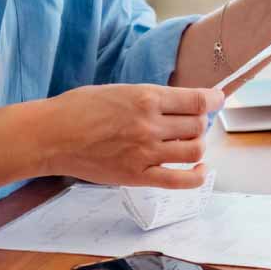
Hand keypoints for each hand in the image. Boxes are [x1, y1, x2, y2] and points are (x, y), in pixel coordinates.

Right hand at [35, 84, 221, 188]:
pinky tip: (199, 170)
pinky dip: (197, 176)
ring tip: (187, 143)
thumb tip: (180, 103)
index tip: (218, 98)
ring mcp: (145, 152)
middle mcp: (150, 124)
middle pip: (198, 125)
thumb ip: (150, 97)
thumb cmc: (79, 108)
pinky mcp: (138, 175)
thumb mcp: (120, 89)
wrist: (52, 135)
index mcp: (146, 97)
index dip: (214, 99)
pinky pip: (180, 180)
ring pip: (194, 150)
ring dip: (197, 146)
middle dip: (200, 122)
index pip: (197, 99)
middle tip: (190, 122)